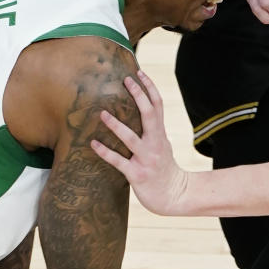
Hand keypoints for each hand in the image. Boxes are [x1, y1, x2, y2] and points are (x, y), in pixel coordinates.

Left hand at [91, 71, 188, 215]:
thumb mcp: (163, 146)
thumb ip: (153, 131)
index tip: (140, 72)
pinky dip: (105, 152)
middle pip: (149, 114)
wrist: (175, 196)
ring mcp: (146, 159)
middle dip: (139, 95)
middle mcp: (155, 143)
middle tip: (126, 80)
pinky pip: (119, 162)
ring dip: (116, 125)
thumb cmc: (165, 170)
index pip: (158, 105)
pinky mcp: (137, 174)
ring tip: (102, 113)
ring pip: (131, 138)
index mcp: (161, 134)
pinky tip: (93, 143)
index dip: (149, 87)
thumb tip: (143, 114)